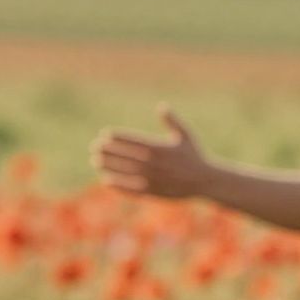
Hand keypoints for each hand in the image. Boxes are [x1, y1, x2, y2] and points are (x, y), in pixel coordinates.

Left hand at [89, 107, 214, 200]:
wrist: (205, 181)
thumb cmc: (194, 156)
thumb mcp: (185, 135)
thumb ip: (172, 120)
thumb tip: (161, 106)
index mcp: (159, 148)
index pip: (133, 141)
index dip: (118, 137)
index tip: (105, 134)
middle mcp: (154, 164)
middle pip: (125, 156)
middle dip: (108, 151)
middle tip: (94, 147)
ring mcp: (153, 179)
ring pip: (125, 172)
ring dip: (109, 167)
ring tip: (95, 162)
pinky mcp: (153, 192)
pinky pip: (131, 189)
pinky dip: (118, 186)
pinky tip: (106, 181)